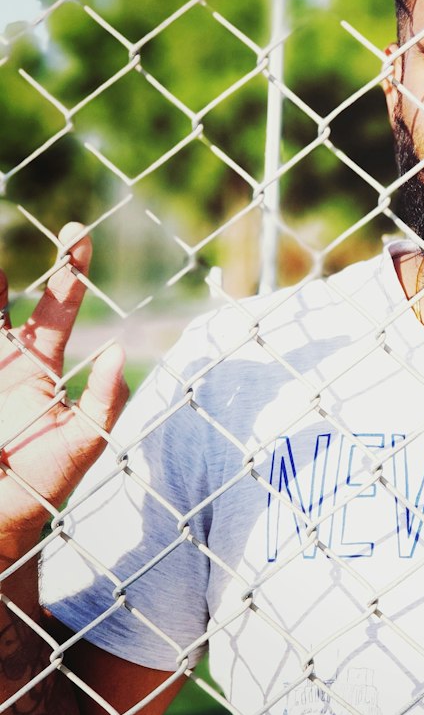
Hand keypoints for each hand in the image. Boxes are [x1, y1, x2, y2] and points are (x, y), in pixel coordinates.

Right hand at [0, 224, 128, 550]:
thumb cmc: (43, 485)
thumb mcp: (82, 443)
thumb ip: (104, 400)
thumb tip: (122, 351)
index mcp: (42, 365)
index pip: (59, 304)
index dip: (69, 269)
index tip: (75, 233)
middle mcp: (8, 359)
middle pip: (9, 299)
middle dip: (17, 266)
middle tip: (34, 229)